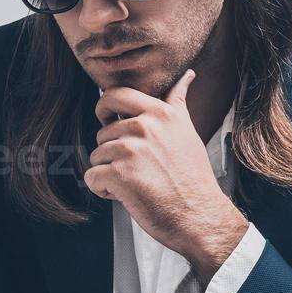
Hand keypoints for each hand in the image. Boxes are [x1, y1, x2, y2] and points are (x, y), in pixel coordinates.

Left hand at [85, 70, 248, 286]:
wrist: (200, 216)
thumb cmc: (193, 179)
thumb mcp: (188, 132)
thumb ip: (177, 103)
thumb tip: (187, 76)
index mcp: (161, 114)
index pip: (116, 94)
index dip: (105, 108)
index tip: (108, 120)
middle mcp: (145, 127)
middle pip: (102, 131)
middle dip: (110, 151)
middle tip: (130, 165)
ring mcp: (131, 150)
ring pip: (96, 155)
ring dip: (109, 173)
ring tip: (136, 183)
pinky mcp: (119, 174)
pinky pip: (92, 177)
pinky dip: (104, 190)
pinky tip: (126, 195)